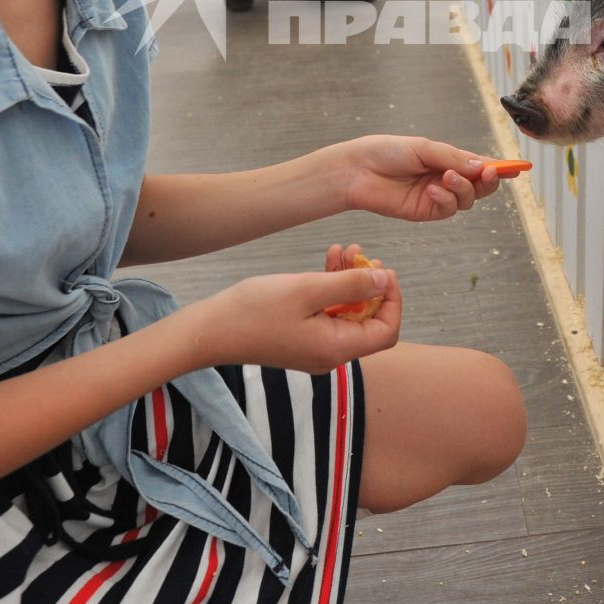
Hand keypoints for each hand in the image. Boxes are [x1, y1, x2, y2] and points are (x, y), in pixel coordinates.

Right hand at [191, 264, 399, 373]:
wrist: (210, 330)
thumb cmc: (254, 310)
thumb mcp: (307, 289)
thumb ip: (350, 284)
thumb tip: (384, 280)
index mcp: (337, 348)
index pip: (386, 331)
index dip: (393, 299)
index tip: (384, 269)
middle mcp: (330, 354)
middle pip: (368, 320)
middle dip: (370, 284)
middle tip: (362, 253)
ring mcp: (315, 348)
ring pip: (347, 313)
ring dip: (349, 281)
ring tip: (344, 250)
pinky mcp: (300, 339)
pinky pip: (327, 314)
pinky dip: (331, 289)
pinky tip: (327, 261)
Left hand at [331, 135, 514, 222]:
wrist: (359, 170)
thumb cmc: (387, 152)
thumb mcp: (424, 148)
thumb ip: (453, 157)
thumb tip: (481, 166)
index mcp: (447, 159)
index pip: (479, 164)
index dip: (499, 167)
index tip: (519, 168)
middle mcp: (446, 178)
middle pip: (479, 186)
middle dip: (488, 180)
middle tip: (488, 172)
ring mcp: (438, 197)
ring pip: (467, 199)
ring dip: (463, 188)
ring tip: (446, 177)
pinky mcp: (426, 211)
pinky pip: (448, 209)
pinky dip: (445, 200)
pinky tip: (432, 190)